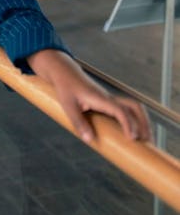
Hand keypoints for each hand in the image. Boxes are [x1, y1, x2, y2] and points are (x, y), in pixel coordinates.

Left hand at [27, 50, 151, 143]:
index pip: (120, 110)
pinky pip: (126, 110)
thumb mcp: (68, 106)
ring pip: (133, 107)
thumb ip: (78, 122)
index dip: (128, 124)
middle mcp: (108, 98)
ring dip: (142, 121)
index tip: (132, 138)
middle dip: (143, 123)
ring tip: (146, 140)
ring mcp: (109, 100)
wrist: (65, 72)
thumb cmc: (66, 88)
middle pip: (134, 107)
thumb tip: (89, 140)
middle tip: (148, 141)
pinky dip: (134, 120)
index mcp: (100, 98)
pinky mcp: (107, 102)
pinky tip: (133, 133)